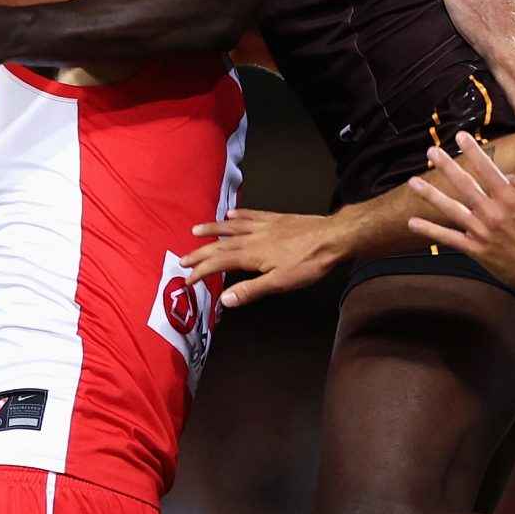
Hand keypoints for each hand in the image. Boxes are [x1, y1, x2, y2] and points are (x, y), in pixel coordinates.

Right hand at [181, 209, 348, 310]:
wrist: (331, 237)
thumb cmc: (308, 262)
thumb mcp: (279, 283)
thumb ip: (250, 290)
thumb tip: (224, 299)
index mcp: (251, 255)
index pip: (218, 263)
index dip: (201, 271)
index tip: (187, 278)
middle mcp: (252, 237)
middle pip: (220, 245)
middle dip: (200, 252)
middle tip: (183, 258)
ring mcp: (264, 226)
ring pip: (232, 227)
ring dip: (213, 230)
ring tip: (197, 230)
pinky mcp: (276, 219)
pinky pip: (251, 215)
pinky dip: (238, 215)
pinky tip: (231, 214)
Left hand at [406, 133, 514, 296]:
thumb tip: (508, 174)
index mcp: (510, 198)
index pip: (487, 169)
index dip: (473, 151)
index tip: (460, 136)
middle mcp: (492, 212)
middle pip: (464, 184)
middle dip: (447, 166)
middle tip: (431, 151)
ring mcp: (481, 232)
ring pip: (451, 209)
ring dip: (430, 195)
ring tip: (413, 182)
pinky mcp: (476, 250)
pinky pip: (448, 239)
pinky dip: (430, 231)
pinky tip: (413, 223)